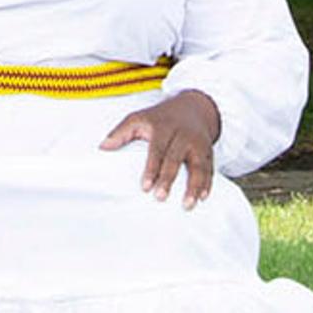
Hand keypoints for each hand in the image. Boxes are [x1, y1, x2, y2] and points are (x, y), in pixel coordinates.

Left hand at [102, 88, 222, 205]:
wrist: (194, 107)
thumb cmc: (161, 118)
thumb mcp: (139, 118)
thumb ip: (121, 132)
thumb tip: (102, 147)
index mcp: (163, 127)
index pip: (157, 149)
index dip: (151, 168)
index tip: (145, 187)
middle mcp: (182, 134)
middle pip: (176, 158)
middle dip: (169, 178)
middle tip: (160, 197)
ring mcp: (197, 143)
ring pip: (198, 165)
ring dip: (194, 185)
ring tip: (188, 204)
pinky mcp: (209, 151)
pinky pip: (210, 168)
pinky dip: (208, 183)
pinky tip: (203, 198)